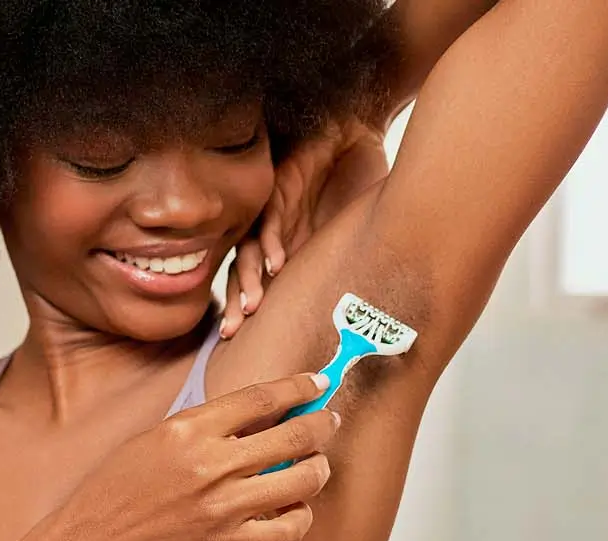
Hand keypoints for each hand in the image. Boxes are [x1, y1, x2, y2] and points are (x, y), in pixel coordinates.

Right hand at [2, 373, 338, 540]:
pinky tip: (292, 508)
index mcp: (187, 431)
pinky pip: (291, 526)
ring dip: (318, 468)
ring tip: (315, 465)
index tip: (315, 384)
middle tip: (328, 420)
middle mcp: (210, 466)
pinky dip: (301, 515)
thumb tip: (253, 418)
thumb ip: (201, 428)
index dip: (297, 387)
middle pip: (294, 434)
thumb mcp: (149, 442)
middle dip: (322, 423)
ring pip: (304, 479)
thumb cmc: (112, 496)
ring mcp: (225, 508)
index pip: (260, 397)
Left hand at [223, 118, 388, 337]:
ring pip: (252, 248)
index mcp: (288, 247)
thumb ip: (352, 265)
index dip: (246, 310)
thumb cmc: (358, 183)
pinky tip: (278, 264)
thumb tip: (374, 314)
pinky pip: (271, 216)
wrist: (355, 132)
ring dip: (252, 277)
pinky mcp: (281, 184)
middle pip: (246, 271)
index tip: (240, 341)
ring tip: (253, 304)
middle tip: (234, 330)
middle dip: (239, 301)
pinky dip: (273, 240)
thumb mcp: (358, 234)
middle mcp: (276, 231)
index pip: (258, 283)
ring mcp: (276, 209)